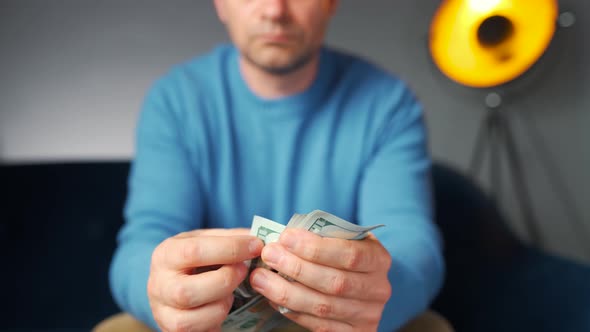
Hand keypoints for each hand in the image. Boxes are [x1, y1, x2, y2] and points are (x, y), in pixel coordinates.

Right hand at [147, 228, 263, 331]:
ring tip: (232, 292)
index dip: (230, 249)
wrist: (174, 280)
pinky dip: (216, 321)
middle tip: (245, 270)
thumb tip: (260, 240)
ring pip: (190, 319)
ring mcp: (162, 311)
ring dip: (221, 305)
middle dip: (225, 280)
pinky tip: (223, 306)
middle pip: (187, 291)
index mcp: (166, 254)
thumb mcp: (207, 240)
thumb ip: (231, 238)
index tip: (255, 246)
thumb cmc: (195, 259)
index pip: (194, 251)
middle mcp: (158, 284)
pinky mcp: (172, 330)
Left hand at [249, 229, 391, 331]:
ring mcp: (367, 315)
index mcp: (379, 259)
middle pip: (334, 282)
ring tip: (261, 278)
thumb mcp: (342, 239)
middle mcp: (379, 289)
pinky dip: (292, 311)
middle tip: (269, 255)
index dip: (316, 248)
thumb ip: (321, 237)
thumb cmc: (342, 253)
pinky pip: (318, 325)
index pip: (349, 254)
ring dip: (286, 292)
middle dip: (296, 268)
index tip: (285, 237)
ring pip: (322, 307)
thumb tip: (282, 239)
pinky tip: (272, 298)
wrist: (359, 283)